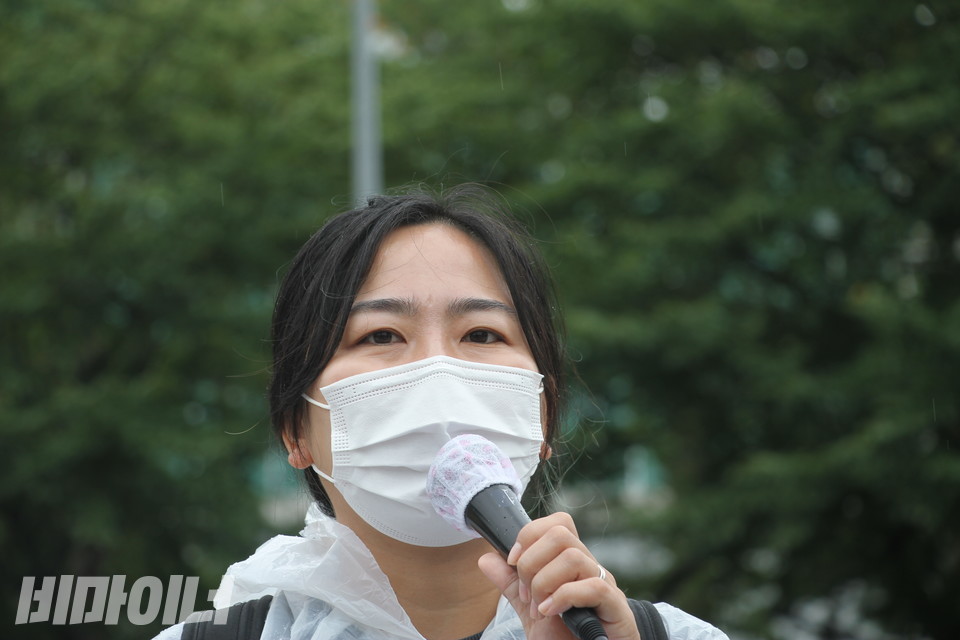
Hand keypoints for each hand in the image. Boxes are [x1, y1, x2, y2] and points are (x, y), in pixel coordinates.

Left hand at [477, 512, 640, 639]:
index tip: (513, 562)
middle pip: (560, 534)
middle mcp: (590, 567)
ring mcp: (605, 584)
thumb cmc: (565, 636)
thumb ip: (511, 584)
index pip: (557, 523)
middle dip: (531, 563)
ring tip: (538, 608)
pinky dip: (563, 597)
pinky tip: (550, 612)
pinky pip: (593, 586)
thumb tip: (486, 558)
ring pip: (573, 556)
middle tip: (526, 594)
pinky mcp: (616, 606)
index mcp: (571, 563)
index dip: (529, 535)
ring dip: (545, 582)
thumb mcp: (530, 608)